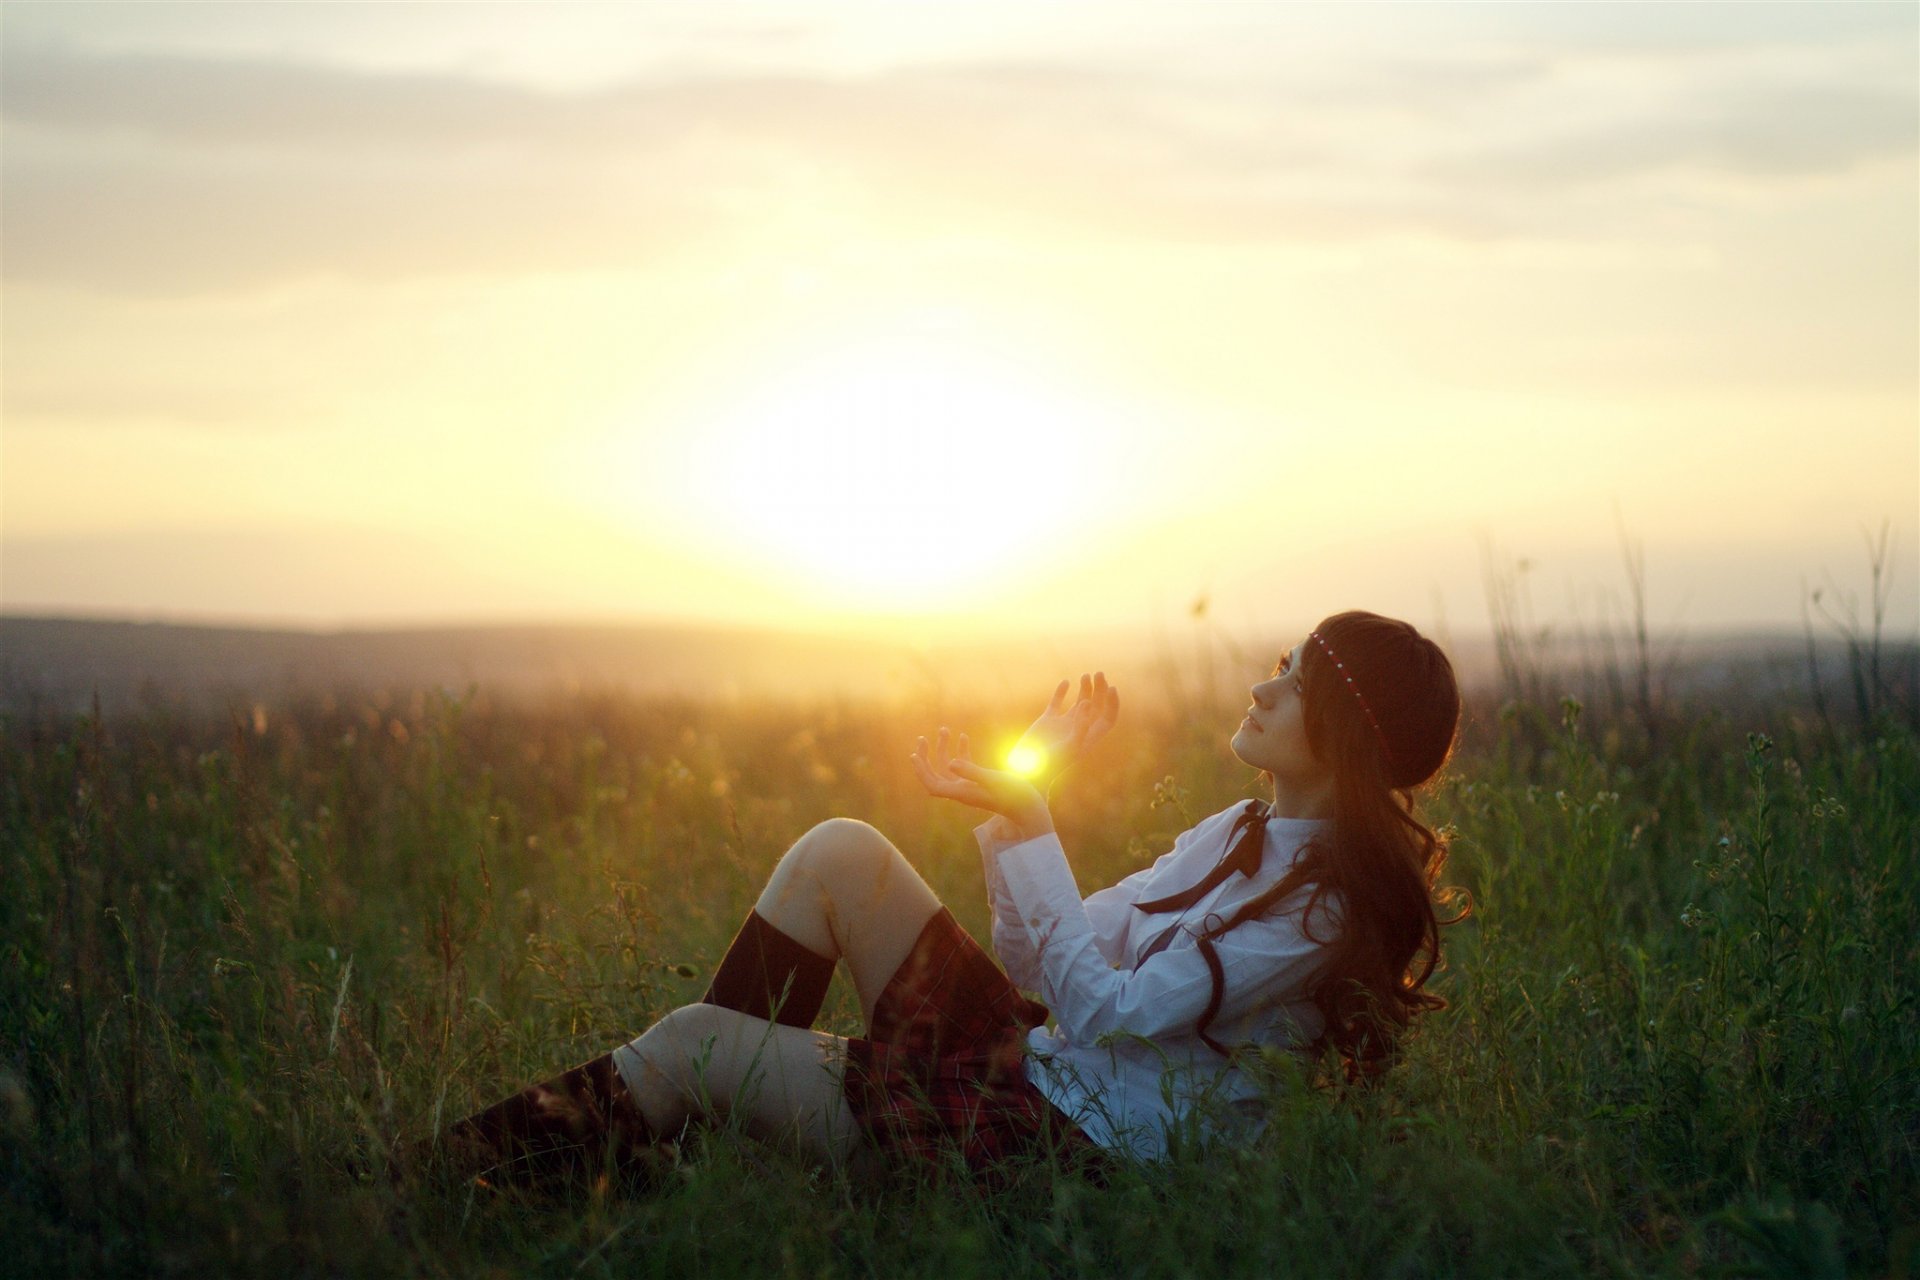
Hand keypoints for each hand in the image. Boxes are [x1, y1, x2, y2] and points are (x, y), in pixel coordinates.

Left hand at [910, 727, 1053, 839]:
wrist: (1030, 808)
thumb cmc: (1014, 795)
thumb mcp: (993, 780)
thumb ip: (971, 771)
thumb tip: (950, 763)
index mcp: (962, 793)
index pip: (932, 785)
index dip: (921, 772)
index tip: (914, 755)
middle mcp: (963, 791)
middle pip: (936, 776)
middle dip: (926, 758)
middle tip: (922, 739)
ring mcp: (971, 786)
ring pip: (950, 768)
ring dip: (944, 749)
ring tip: (945, 729)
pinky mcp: (981, 782)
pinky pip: (965, 766)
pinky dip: (962, 751)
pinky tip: (963, 736)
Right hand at [1014, 672, 1119, 784]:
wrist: (1026, 771)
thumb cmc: (1050, 765)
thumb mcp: (1070, 747)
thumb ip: (1081, 726)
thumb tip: (1088, 702)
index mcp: (1088, 738)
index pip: (1107, 718)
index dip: (1112, 703)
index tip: (1112, 687)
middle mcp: (1078, 730)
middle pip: (1096, 707)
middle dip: (1100, 690)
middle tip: (1099, 674)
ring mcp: (1063, 725)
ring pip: (1079, 703)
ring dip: (1085, 689)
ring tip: (1087, 675)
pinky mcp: (1047, 722)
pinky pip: (1057, 704)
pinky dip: (1061, 692)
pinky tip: (1066, 682)